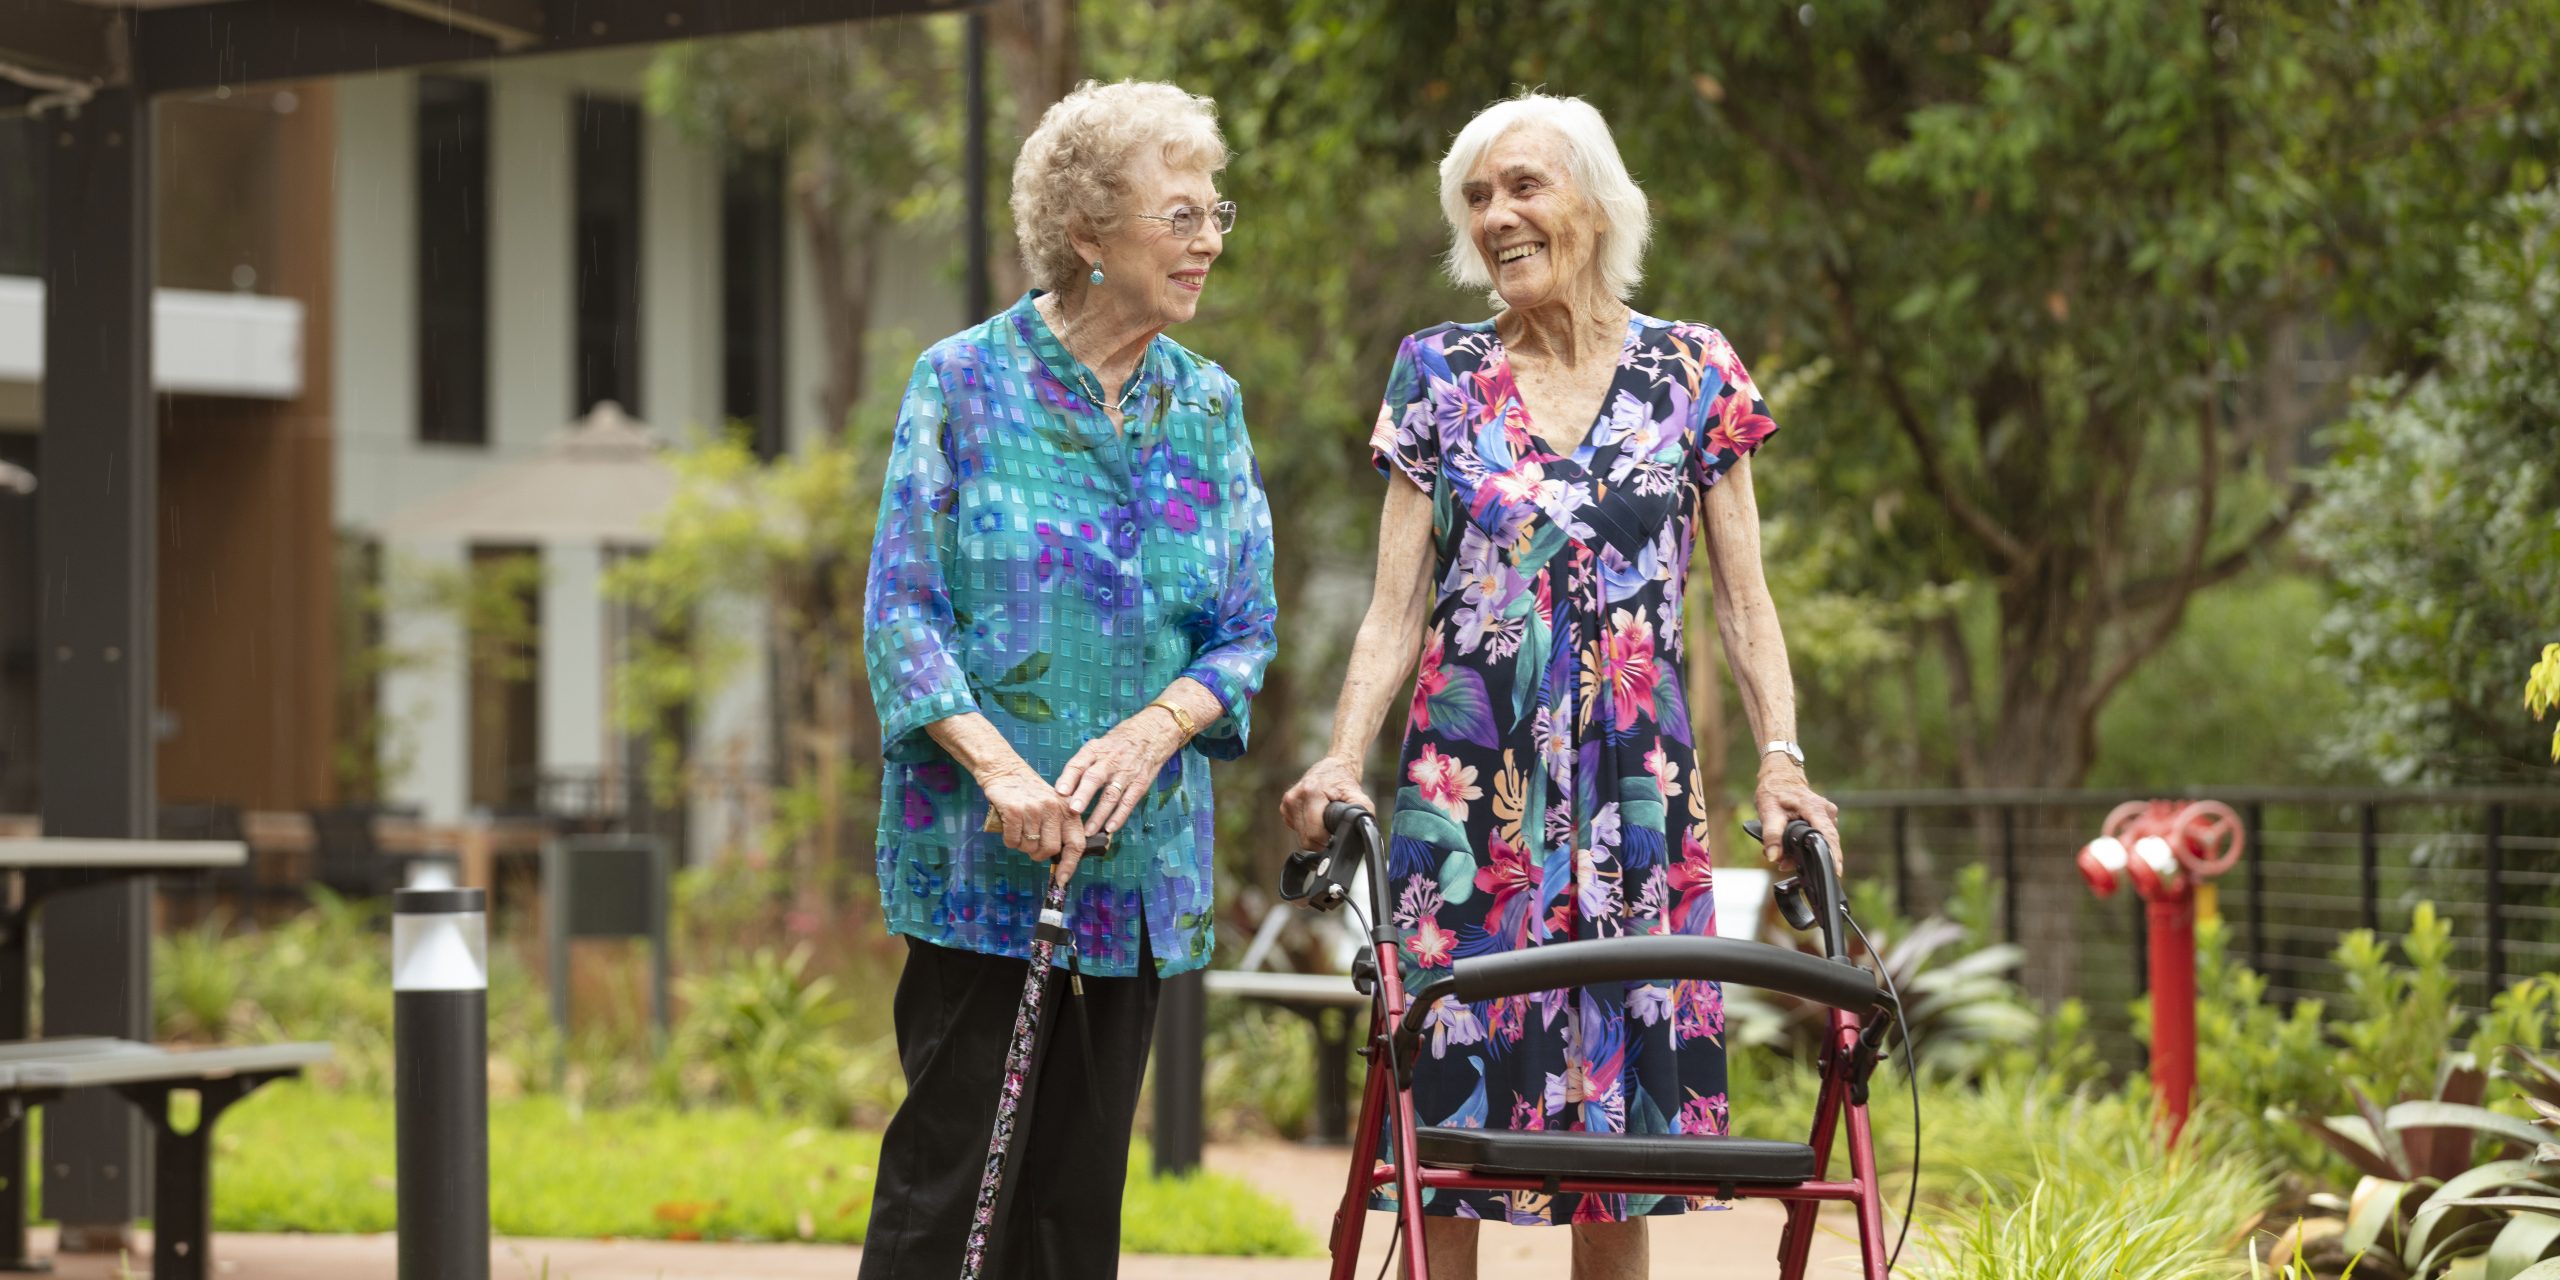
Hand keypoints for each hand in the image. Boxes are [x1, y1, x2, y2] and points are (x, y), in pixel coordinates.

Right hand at [981, 764, 1089, 868]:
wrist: (1006, 770)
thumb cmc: (1030, 793)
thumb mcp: (1053, 805)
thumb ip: (1060, 828)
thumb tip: (1061, 860)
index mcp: (1067, 810)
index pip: (1076, 843)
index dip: (1070, 865)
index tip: (1062, 880)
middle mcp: (1053, 809)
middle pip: (1050, 850)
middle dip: (1038, 854)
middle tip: (1031, 847)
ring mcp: (1033, 809)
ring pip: (1029, 847)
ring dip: (1021, 846)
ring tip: (1019, 830)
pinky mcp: (1014, 810)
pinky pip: (1012, 840)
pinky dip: (1009, 840)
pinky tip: (1009, 828)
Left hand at [1054, 708, 1184, 836]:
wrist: (1153, 731)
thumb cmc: (1119, 742)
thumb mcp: (1099, 744)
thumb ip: (1083, 764)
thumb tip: (1062, 789)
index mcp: (1095, 749)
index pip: (1079, 763)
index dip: (1068, 777)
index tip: (1059, 792)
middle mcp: (1110, 760)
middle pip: (1095, 778)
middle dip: (1083, 795)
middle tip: (1073, 810)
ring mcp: (1126, 772)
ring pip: (1111, 795)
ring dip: (1099, 814)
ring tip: (1088, 831)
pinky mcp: (1140, 783)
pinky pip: (1129, 801)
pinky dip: (1119, 816)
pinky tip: (1110, 829)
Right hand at [1281, 755, 1377, 849]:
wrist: (1332, 768)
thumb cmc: (1343, 781)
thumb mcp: (1358, 795)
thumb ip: (1362, 813)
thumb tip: (1363, 829)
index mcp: (1310, 792)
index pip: (1314, 833)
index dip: (1328, 840)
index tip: (1336, 835)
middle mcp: (1295, 797)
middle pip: (1305, 838)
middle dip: (1321, 840)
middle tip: (1332, 830)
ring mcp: (1288, 802)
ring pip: (1300, 836)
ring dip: (1314, 835)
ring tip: (1325, 821)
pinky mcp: (1285, 807)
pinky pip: (1296, 830)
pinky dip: (1307, 829)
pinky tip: (1316, 818)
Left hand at [1753, 757, 1843, 875]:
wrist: (1780, 778)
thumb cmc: (1775, 792)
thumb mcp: (1768, 812)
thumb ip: (1771, 835)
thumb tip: (1773, 856)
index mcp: (1815, 808)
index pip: (1828, 835)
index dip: (1833, 855)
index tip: (1836, 871)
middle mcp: (1827, 811)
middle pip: (1826, 841)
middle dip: (1810, 857)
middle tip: (1787, 864)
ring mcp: (1828, 815)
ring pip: (1822, 840)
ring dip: (1805, 851)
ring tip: (1783, 856)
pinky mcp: (1825, 819)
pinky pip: (1820, 836)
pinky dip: (1806, 844)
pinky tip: (1791, 848)